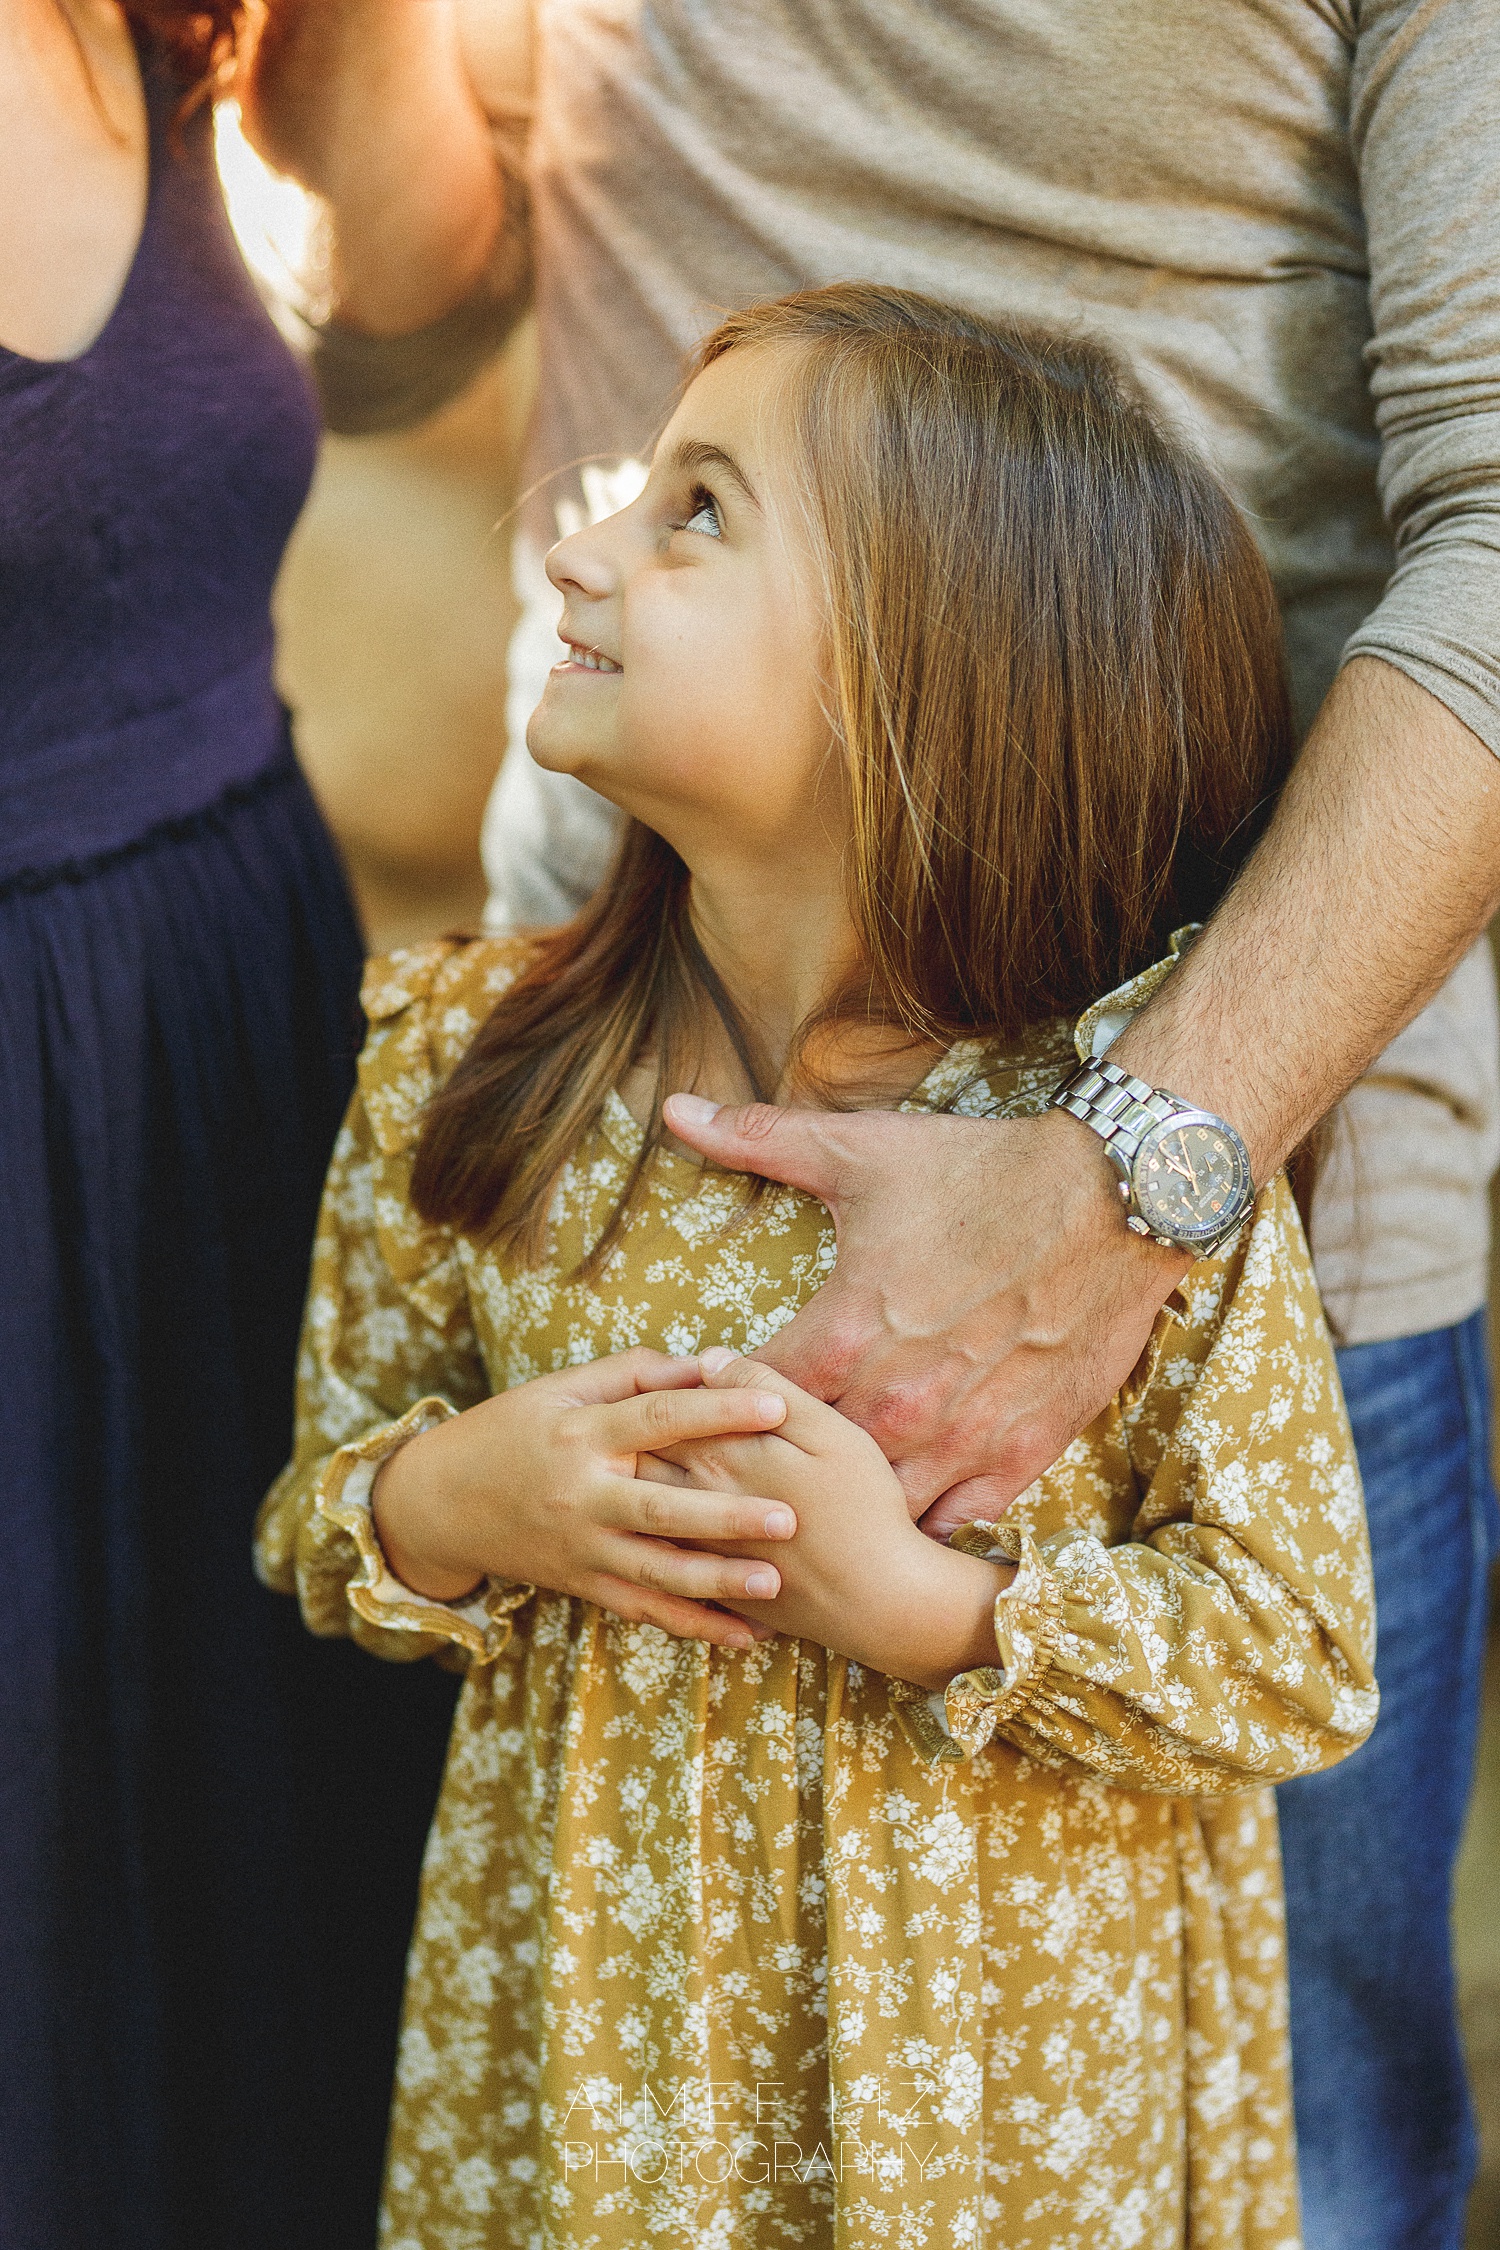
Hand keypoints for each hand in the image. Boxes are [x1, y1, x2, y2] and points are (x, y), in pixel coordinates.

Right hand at [370, 1350, 800, 1650]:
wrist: (440, 1503)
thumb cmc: (509, 1431)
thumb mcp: (558, 1388)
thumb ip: (630, 1373)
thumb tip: (703, 1361)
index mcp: (581, 1435)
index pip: (658, 1420)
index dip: (718, 1413)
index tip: (776, 1408)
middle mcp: (583, 1497)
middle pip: (663, 1508)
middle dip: (727, 1516)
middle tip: (789, 1517)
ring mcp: (583, 1548)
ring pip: (656, 1572)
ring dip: (717, 1582)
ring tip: (774, 1583)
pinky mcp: (584, 1585)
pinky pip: (643, 1611)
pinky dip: (694, 1626)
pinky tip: (745, 1636)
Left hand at [645, 1351, 1013, 1689]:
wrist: (877, 1601)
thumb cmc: (862, 1507)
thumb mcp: (828, 1432)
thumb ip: (765, 1389)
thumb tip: (710, 1360)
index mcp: (719, 1455)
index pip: (663, 1410)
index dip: (661, 1389)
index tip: (670, 1378)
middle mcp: (696, 1501)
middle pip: (641, 1457)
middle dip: (635, 1436)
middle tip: (638, 1419)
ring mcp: (698, 1548)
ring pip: (643, 1507)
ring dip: (635, 1485)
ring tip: (640, 1469)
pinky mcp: (710, 1585)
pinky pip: (661, 1555)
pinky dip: (651, 1536)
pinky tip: (662, 1525)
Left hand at [662, 1096, 1186, 1535]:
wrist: (1115, 1198)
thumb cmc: (983, 1173)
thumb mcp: (862, 1152)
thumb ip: (759, 1141)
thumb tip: (673, 1111)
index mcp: (842, 1333)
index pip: (745, 1400)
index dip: (720, 1403)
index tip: (712, 1399)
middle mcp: (893, 1400)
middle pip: (801, 1466)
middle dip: (773, 1463)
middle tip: (754, 1461)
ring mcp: (960, 1435)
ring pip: (876, 1504)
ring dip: (850, 1502)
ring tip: (824, 1502)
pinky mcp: (1022, 1452)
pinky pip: (956, 1518)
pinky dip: (929, 1516)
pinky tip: (907, 1507)